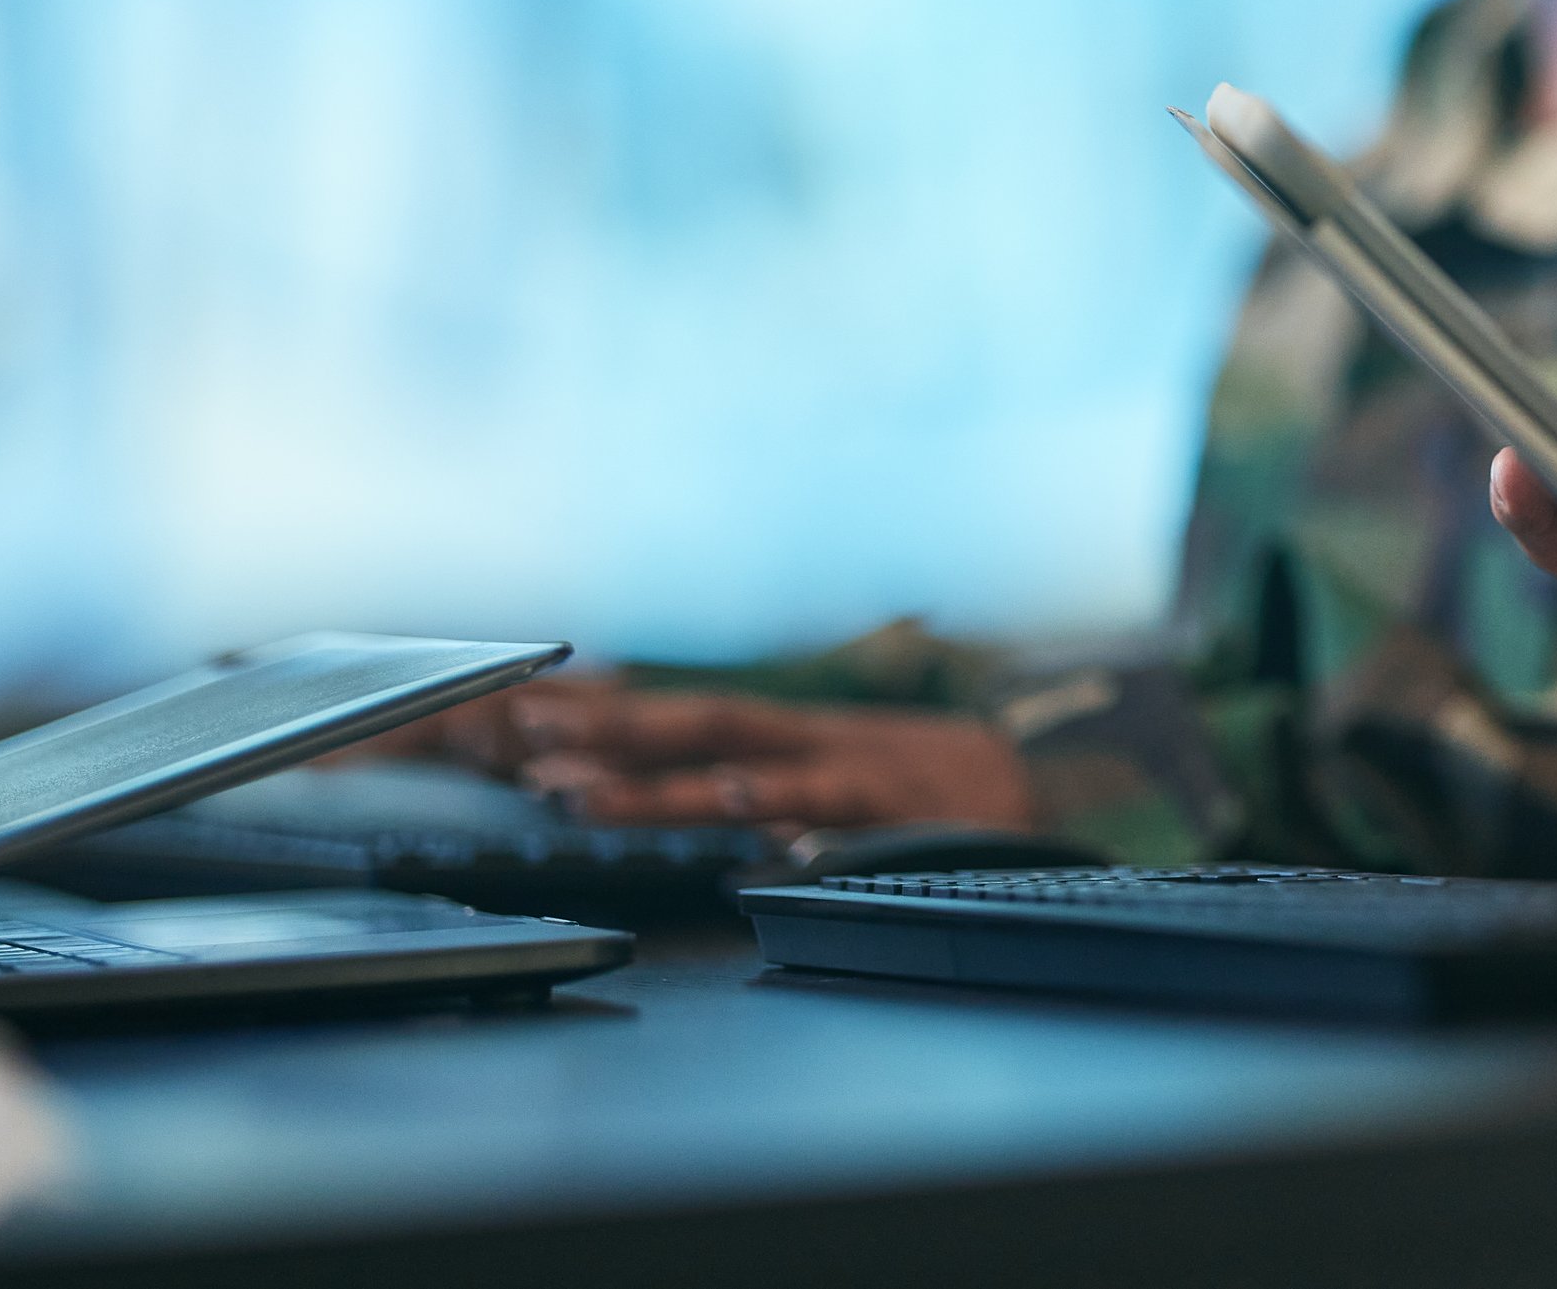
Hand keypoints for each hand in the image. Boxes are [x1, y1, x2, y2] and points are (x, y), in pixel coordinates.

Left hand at [419, 685, 1037, 837]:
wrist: (1028, 779)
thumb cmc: (915, 786)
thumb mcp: (828, 772)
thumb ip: (759, 786)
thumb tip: (680, 797)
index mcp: (787, 735)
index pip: (683, 718)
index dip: (608, 718)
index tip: (528, 723)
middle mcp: (808, 742)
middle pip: (698, 732)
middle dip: (610, 739)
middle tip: (530, 748)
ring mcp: (853, 772)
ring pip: (749, 775)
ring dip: (669, 790)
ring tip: (596, 800)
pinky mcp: (902, 810)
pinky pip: (846, 817)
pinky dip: (806, 824)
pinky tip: (770, 838)